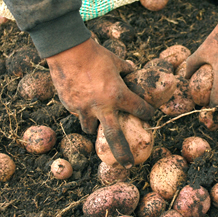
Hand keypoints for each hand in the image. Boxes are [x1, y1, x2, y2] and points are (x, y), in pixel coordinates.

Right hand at [46, 38, 154, 167]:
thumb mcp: (116, 62)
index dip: (147, 113)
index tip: (150, 115)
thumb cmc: (96, 54)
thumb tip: (132, 71)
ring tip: (97, 124)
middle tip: (129, 165)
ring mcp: (84, 109)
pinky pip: (77, 113)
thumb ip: (126, 70)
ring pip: (90, 128)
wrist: (68, 51)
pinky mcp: (70, 106)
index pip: (139, 109)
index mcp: (118, 95)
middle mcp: (102, 107)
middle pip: (114, 137)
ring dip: (95, 128)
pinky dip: (81, 110)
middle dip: (122, 153)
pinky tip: (81, 100)